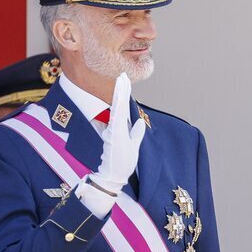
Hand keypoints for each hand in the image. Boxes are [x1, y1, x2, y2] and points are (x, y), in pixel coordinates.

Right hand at [89, 73, 145, 194]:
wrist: (112, 177)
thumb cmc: (120, 164)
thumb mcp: (133, 146)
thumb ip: (136, 134)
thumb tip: (140, 122)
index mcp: (119, 128)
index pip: (122, 107)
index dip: (124, 93)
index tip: (125, 80)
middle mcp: (115, 127)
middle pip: (119, 104)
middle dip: (122, 88)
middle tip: (123, 73)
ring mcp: (113, 130)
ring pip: (117, 107)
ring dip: (120, 93)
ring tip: (122, 79)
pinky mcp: (113, 136)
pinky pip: (117, 118)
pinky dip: (118, 106)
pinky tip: (120, 96)